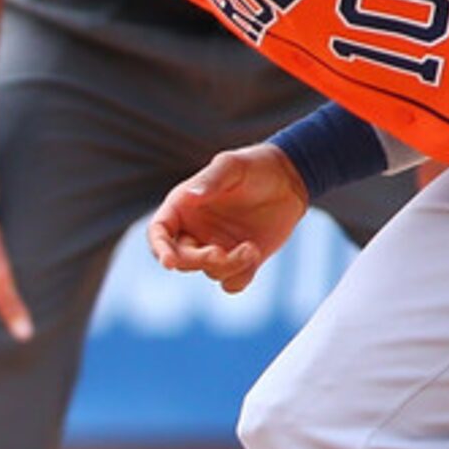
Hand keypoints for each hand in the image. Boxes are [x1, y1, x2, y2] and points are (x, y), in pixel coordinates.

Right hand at [147, 144, 306, 293]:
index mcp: (183, 207)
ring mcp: (217, 248)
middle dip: (198, 260)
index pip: (159, 233)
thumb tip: (190, 196)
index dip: (159, 249)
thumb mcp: (232, 166)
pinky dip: (240, 277)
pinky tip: (255, 253)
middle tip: (219, 253)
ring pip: (210, 271)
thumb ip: (210, 180)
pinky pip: (231, 283)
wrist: (289, 181)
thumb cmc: (255, 165)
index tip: (169, 262)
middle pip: (181, 260)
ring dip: (229, 265)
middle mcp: (195, 231)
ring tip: (251, 247)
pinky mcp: (240, 261)